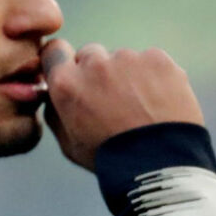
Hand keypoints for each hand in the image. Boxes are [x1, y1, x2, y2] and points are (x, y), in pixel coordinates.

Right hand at [40, 39, 203, 170]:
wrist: (162, 165)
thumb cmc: (111, 160)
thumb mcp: (68, 143)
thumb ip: (55, 112)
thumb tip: (52, 94)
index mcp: (66, 83)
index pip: (54, 51)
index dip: (62, 61)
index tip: (72, 72)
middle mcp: (93, 64)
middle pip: (90, 55)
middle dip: (97, 72)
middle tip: (113, 100)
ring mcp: (127, 59)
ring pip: (122, 59)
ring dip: (127, 75)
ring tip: (142, 107)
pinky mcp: (157, 59)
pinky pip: (151, 62)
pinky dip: (154, 77)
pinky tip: (160, 102)